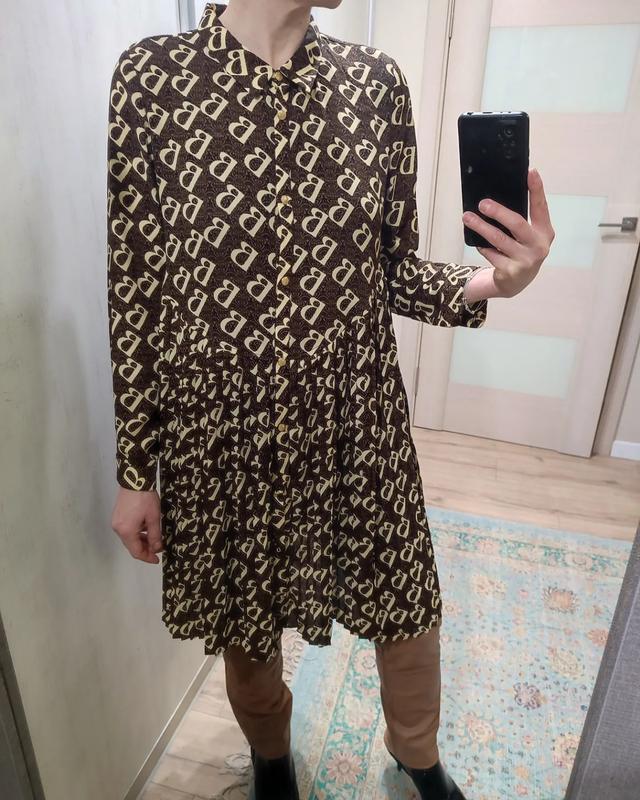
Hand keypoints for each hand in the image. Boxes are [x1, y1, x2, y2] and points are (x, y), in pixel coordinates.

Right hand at [111, 487, 162, 563]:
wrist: (135, 479)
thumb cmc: (145, 499)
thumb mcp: (154, 518)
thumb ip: (155, 535)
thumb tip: (157, 548)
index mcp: (126, 531)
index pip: (136, 551)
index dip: (147, 557)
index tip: (157, 559)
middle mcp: (118, 529)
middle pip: (131, 545)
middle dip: (145, 549)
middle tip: (158, 549)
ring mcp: (116, 522)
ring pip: (129, 538)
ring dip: (141, 540)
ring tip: (154, 539)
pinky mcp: (117, 516)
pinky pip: (127, 530)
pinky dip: (136, 533)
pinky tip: (146, 529)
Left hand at [462, 168, 554, 297]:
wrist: (517, 283)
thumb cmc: (520, 251)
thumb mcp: (527, 236)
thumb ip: (520, 220)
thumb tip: (495, 198)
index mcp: (545, 232)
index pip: (541, 207)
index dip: (537, 189)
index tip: (531, 172)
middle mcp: (539, 246)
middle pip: (517, 224)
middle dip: (499, 212)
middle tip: (482, 203)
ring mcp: (525, 260)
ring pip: (499, 239)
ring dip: (481, 227)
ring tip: (467, 217)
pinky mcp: (510, 272)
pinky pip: (491, 254)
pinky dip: (483, 246)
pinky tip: (478, 242)